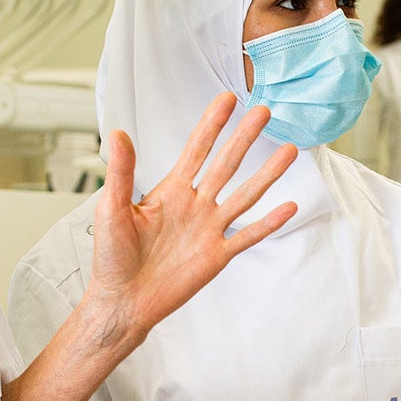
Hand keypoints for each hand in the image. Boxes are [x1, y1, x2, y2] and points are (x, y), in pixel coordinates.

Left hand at [84, 92, 299, 339]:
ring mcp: (209, 229)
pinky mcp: (217, 256)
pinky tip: (288, 207)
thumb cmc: (112, 258)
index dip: (211, 124)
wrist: (123, 301)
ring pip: (245, 196)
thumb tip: (118, 133)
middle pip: (226, 165)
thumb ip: (120, 173)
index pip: (196, 149)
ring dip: (267, 174)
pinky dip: (269, 223)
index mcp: (170, 191)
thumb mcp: (111, 209)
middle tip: (263, 112)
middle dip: (244, 138)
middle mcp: (194, 205)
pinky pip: (248, 236)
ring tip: (289, 151)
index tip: (227, 99)